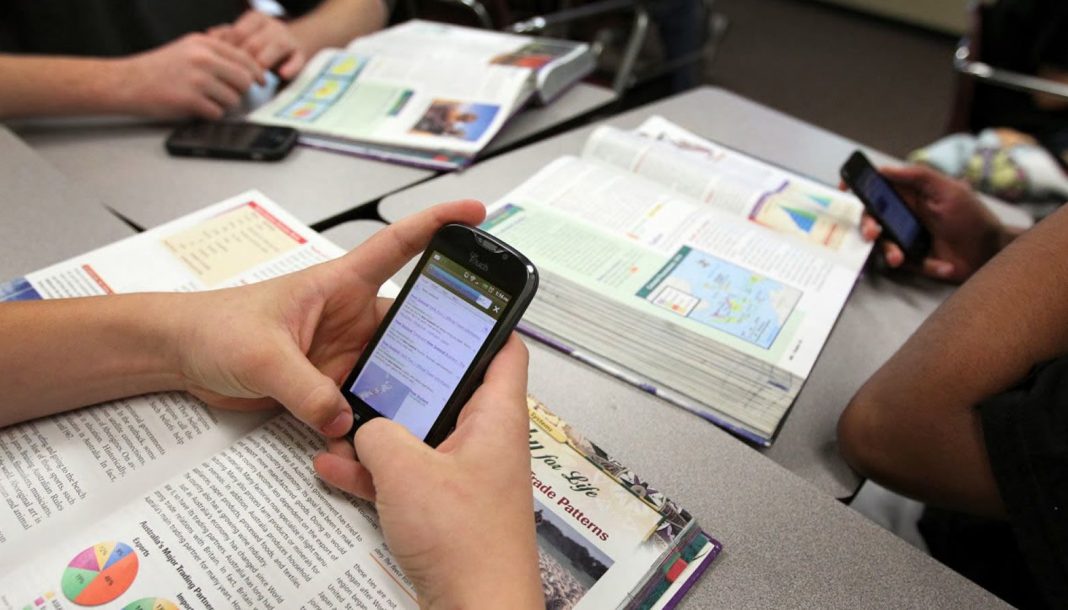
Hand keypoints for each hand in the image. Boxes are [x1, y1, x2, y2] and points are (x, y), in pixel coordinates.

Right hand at [112, 33, 263, 118]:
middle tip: (228, 94)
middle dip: (240, 91)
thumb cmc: (157, 69)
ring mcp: (197, 79)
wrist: (126, 82)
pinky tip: (196, 108)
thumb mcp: (187, 49)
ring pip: (232, 99)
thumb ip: (214, 54)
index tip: (261, 81)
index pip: (245, 58)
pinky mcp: (190, 99)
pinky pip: (217, 113)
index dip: (256, 72)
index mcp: (204, 44)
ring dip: (223, 104)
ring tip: (205, 100)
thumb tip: (246, 66)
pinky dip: (210, 114)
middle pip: (244, 80)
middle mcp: (202, 58)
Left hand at [173, 200, 485, 436]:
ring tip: (430, 413)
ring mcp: (343, 353)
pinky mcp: (328, 385)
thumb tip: (345, 420)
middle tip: (470, 363)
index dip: (437, 225)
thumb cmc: (214, 326)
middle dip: (440, 341)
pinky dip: (372, 422)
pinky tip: (382, 442)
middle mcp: (350, 317)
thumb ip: (305, 389)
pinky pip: (363, 403)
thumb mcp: (262, 354)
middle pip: (410, 324)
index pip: (398, 246)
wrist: (180, 356)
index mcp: (339, 284)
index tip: (475, 213)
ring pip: (392, 370)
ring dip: (405, 391)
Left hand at [211, 11, 306, 79]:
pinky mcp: (301, 54)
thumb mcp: (244, 36)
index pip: (238, 32)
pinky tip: (282, 74)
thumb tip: (208, 36)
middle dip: (244, 61)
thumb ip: (227, 35)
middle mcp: (273, 26)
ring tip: (255, 80)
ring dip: (264, 63)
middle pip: (255, 41)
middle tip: (235, 78)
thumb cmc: (261, 45)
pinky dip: (290, 67)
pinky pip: (297, 60)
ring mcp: (288, 39)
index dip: (228, 50)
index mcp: (255, 19)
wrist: (294, 45)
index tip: (221, 67)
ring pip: (276, 47)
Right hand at [314, 335, 543, 608]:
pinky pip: (407, 475)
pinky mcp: (445, 509)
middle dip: (405, 380)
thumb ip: (378, 434)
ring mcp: (465, 476)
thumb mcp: (406, 471)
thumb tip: (364, 428)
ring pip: (420, 435)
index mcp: (497, 417)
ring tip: (340, 419)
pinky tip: (334, 468)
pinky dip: (375, 471)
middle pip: (449, 390)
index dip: (481, 322)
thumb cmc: (467, 544)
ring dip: (379, 430)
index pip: (504, 350)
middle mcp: (486, 441)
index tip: (449, 304)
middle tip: (372, 361)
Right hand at [854, 165, 1009, 282]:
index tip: (845, 189)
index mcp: (910, 195)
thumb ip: (919, 176)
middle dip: (867, 224)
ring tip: (898, 258)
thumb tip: (885, 168)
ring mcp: (906, 238)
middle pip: (872, 216)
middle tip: (873, 232)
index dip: (859, 186)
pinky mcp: (912, 260)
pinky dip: (920, 265)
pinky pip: (901, 263)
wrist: (991, 254)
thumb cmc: (973, 218)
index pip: (878, 187)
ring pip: (881, 243)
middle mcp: (904, 215)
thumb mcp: (950, 191)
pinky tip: (940, 265)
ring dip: (887, 250)